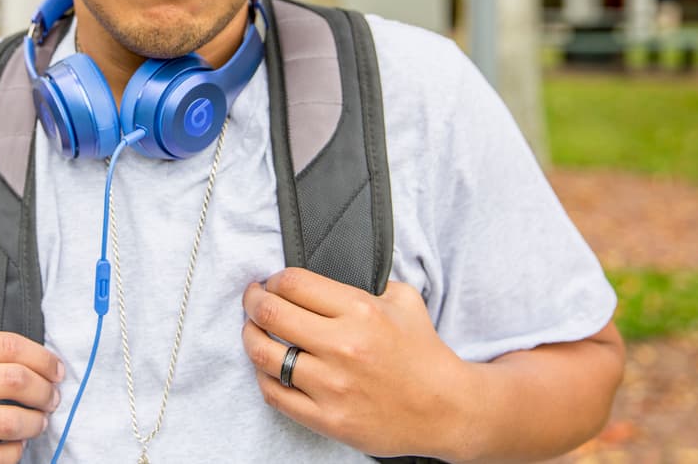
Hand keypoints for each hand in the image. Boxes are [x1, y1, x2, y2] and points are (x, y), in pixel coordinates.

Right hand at [0, 317, 64, 462]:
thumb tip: (30, 338)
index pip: (7, 345)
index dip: (42, 357)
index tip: (56, 369)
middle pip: (14, 380)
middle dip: (45, 390)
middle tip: (52, 396)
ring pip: (9, 422)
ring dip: (36, 422)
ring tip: (38, 420)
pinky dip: (15, 451)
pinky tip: (15, 443)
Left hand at [242, 269, 471, 459]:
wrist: (447, 409)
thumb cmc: (423, 353)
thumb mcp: (403, 299)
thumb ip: (367, 281)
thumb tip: (327, 277)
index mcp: (360, 310)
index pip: (293, 283)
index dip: (273, 279)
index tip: (271, 283)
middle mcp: (342, 345)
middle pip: (270, 313)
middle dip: (252, 301)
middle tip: (252, 299)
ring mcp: (333, 385)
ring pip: (264, 355)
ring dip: (251, 337)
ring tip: (253, 330)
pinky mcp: (328, 419)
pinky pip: (275, 394)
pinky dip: (263, 377)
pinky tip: (268, 367)